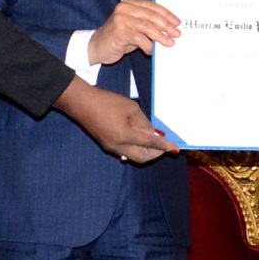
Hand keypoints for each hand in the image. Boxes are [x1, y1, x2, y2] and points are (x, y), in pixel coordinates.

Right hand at [53, 78, 178, 162]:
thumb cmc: (108, 102)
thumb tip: (154, 133)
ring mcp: (112, 148)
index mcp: (126, 136)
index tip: (175, 149)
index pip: (151, 144)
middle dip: (156, 153)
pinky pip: (126, 153)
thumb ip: (144, 122)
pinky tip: (140, 140)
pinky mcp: (107, 146)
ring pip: (134, 157)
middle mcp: (119, 146)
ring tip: (154, 141)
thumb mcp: (131, 108)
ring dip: (147, 152)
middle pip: (143, 157)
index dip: (165, 146)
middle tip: (165, 145)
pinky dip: (136, 149)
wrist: (83, 104)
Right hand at [88, 0, 180, 63]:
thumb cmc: (118, 38)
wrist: (96, 47)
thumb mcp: (134, 27)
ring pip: (147, 27)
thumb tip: (170, 29)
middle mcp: (124, 8)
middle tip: (176, 34)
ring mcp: (121, 19)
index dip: (167, 14)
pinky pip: (139, 38)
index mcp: (130, 3)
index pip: (153, 6)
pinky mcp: (119, 31)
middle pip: (152, 15)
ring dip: (161, 36)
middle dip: (167, 26)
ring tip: (169, 43)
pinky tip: (152, 51)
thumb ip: (148, 24)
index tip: (178, 22)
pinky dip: (148, 45)